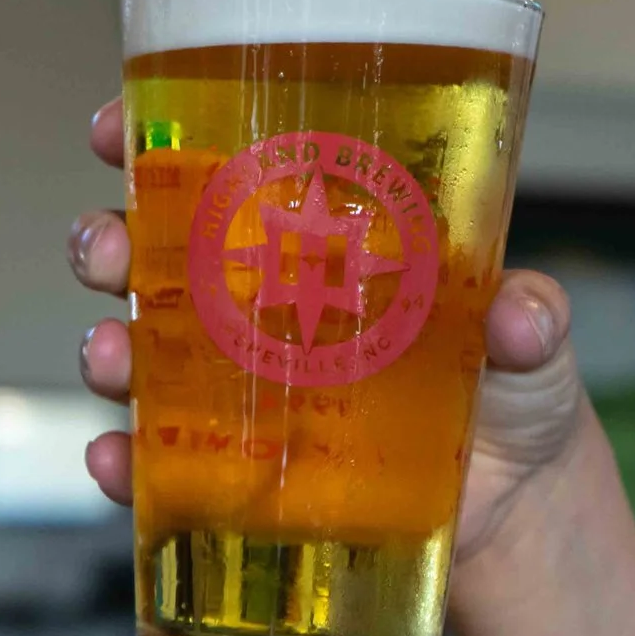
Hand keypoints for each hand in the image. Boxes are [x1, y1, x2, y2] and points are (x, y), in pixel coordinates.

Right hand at [68, 97, 589, 564]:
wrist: (515, 507)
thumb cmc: (510, 385)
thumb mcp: (529, 336)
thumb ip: (529, 316)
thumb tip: (518, 315)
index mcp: (312, 236)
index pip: (217, 166)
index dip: (150, 136)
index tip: (112, 127)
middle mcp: (256, 302)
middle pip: (149, 253)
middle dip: (105, 241)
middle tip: (106, 249)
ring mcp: (238, 388)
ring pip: (137, 352)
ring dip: (106, 349)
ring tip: (113, 358)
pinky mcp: (235, 472)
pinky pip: (157, 465)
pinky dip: (123, 462)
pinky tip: (118, 462)